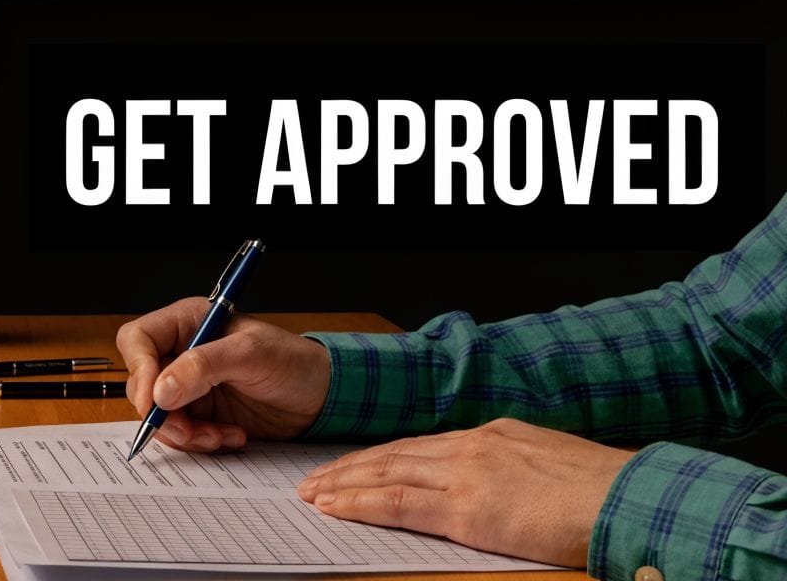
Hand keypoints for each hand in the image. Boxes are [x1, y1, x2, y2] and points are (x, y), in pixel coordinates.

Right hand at [116, 297, 331, 452]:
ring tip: (219, 435)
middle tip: (189, 429)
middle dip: (163, 413)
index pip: (138, 340)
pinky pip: (181, 434)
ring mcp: (189, 386)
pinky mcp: (200, 414)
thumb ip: (203, 366)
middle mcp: (182, 353)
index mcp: (188, 323)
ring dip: (185, 433)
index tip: (156, 400)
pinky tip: (230, 436)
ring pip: (158, 415)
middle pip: (142, 384)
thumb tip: (160, 390)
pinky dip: (201, 441)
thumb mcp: (251, 355)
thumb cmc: (293, 362)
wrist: (322, 397)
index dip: (140, 369)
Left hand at [296, 418, 633, 566]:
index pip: (419, 445)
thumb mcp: (547, 463)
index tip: (352, 465)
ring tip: (313, 494)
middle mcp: (472, 446)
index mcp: (492, 435)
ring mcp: (467, 475)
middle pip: (394, 454)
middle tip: (314, 480)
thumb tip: (493, 486)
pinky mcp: (469, 510)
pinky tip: (337, 507)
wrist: (630, 499)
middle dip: (350, 468)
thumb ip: (510, 469)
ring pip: (387, 474)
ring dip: (344, 484)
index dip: (380, 457)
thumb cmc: (602, 491)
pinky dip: (361, 503)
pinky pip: (399, 504)